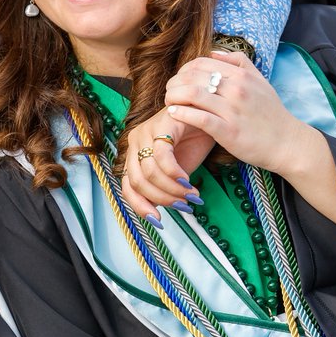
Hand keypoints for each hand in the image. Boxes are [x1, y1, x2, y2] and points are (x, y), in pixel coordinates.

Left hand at [121, 109, 214, 225]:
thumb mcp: (176, 172)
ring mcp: (145, 132)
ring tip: (191, 195)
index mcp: (134, 155)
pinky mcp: (160, 125)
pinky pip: (162, 157)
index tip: (158, 221)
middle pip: (138, 182)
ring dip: (172, 190)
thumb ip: (163, 188)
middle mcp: (134, 143)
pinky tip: (188, 181)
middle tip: (183, 205)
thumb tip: (156, 212)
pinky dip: (175, 174)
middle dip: (162, 199)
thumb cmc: (192, 143)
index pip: (127, 187)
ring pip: (149, 172)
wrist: (208, 116)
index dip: (140, 207)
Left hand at [163, 50, 313, 173]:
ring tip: (169, 101)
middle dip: (174, 83)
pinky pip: (198, 118)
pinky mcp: (229, 132)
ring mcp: (232, 110)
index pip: (200, 63)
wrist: (289, 143)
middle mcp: (237, 89)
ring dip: (173, 96)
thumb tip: (213, 53)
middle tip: (170, 91)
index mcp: (241, 76)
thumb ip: (239, 62)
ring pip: (192, 94)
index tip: (179, 80)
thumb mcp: (260, 81)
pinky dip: (181, 113)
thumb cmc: (271, 113)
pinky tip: (174, 113)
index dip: (183, 70)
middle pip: (191, 76)